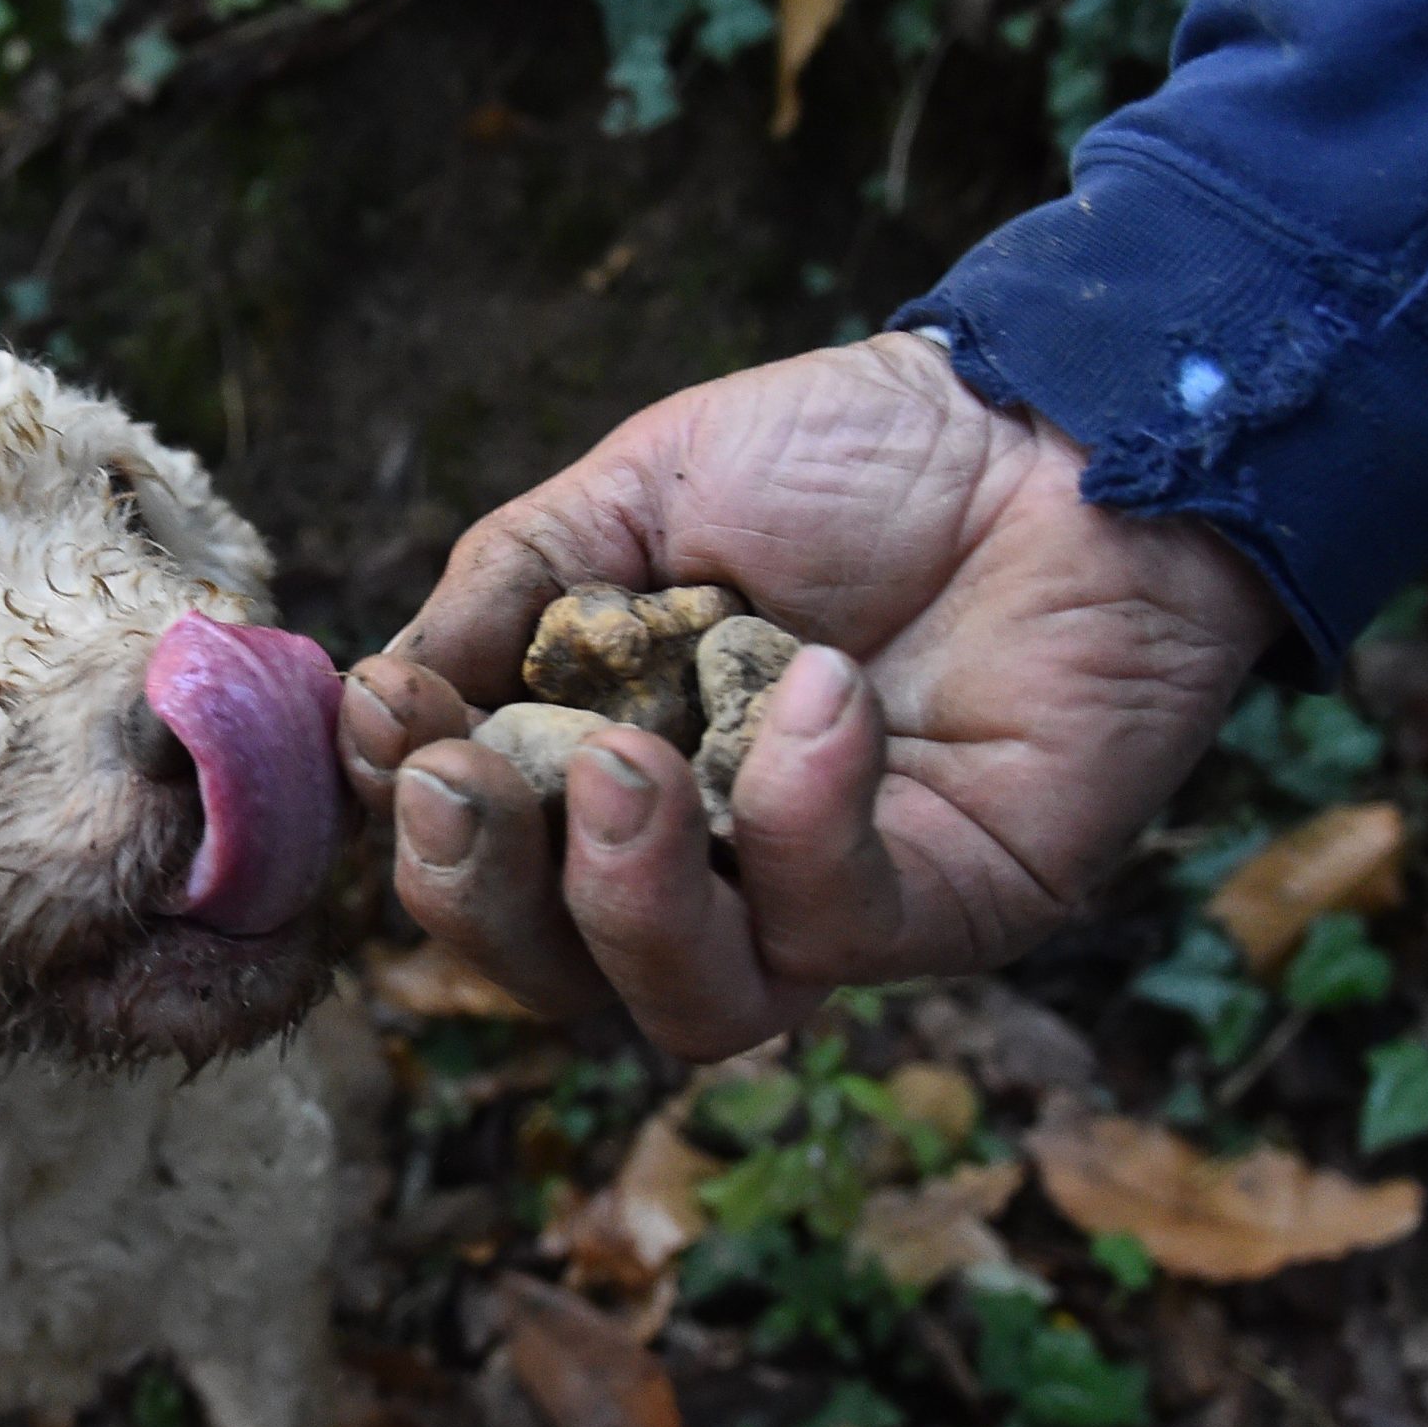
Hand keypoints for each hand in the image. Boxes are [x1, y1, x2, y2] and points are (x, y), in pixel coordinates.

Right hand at [340, 333, 1284, 1060]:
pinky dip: (803, 819)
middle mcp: (706, 868)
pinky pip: (838, 926)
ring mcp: (824, 905)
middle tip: (459, 781)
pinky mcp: (949, 910)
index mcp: (613, 776)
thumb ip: (507, 591)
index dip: (415, 821)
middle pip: (556, 976)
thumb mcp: (635, 493)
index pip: (484, 867)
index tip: (387, 716)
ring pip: (687, 1006)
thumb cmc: (853, 453)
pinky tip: (821, 694)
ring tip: (626, 766)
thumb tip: (370, 698)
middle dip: (479, 894)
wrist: (1057, 420)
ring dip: (623, 899)